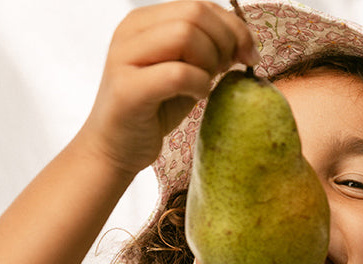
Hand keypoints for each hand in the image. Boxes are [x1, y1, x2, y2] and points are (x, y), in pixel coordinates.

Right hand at [76, 1, 257, 178]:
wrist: (115, 149)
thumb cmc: (152, 112)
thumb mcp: (183, 73)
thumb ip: (204, 51)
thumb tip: (243, 41)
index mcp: (144, 22)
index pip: (198, 5)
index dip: (232, 26)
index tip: (248, 54)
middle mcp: (131, 32)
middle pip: (194, 14)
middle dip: (224, 41)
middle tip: (228, 70)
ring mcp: (125, 58)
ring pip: (185, 35)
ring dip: (210, 61)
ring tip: (206, 84)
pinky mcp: (128, 89)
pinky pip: (177, 74)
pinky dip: (198, 84)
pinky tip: (197, 96)